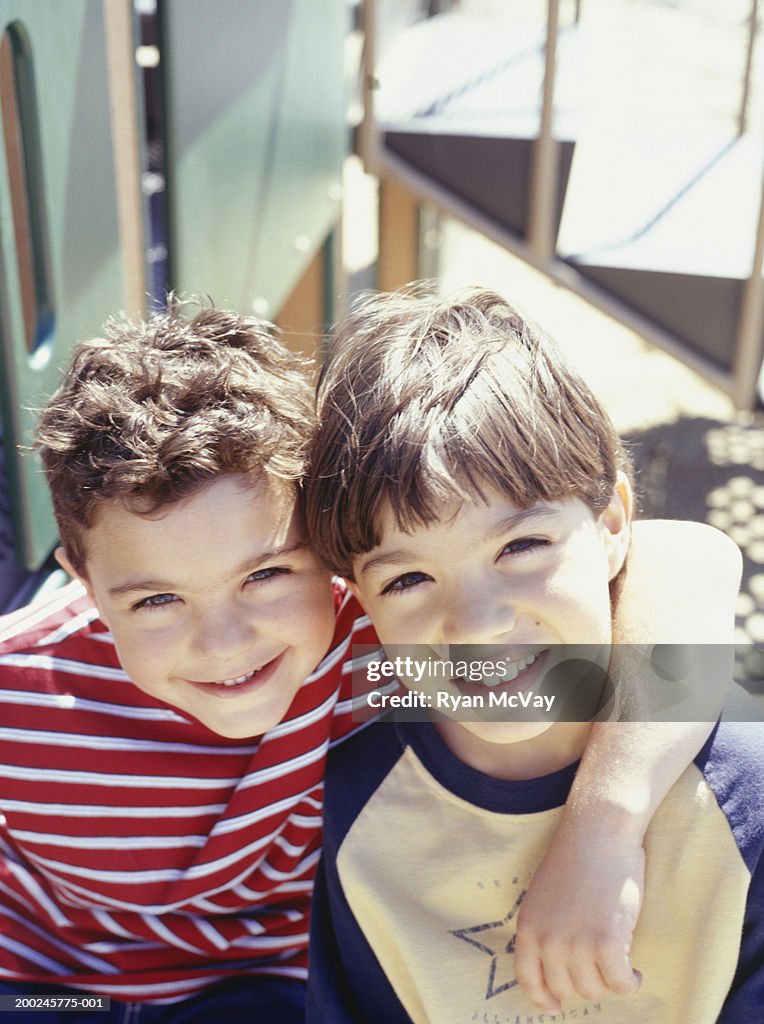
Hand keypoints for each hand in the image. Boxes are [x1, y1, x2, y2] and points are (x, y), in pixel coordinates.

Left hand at [514, 823, 643, 1010]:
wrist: (598, 834)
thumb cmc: (577, 859)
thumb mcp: (545, 897)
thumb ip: (547, 930)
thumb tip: (560, 967)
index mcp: (528, 928)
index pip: (529, 979)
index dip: (543, 999)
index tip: (555, 1006)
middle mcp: (547, 941)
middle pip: (567, 989)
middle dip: (587, 983)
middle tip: (603, 968)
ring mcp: (575, 945)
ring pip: (595, 990)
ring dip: (611, 982)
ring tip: (621, 964)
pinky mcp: (606, 944)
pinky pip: (621, 984)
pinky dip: (630, 982)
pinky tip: (634, 971)